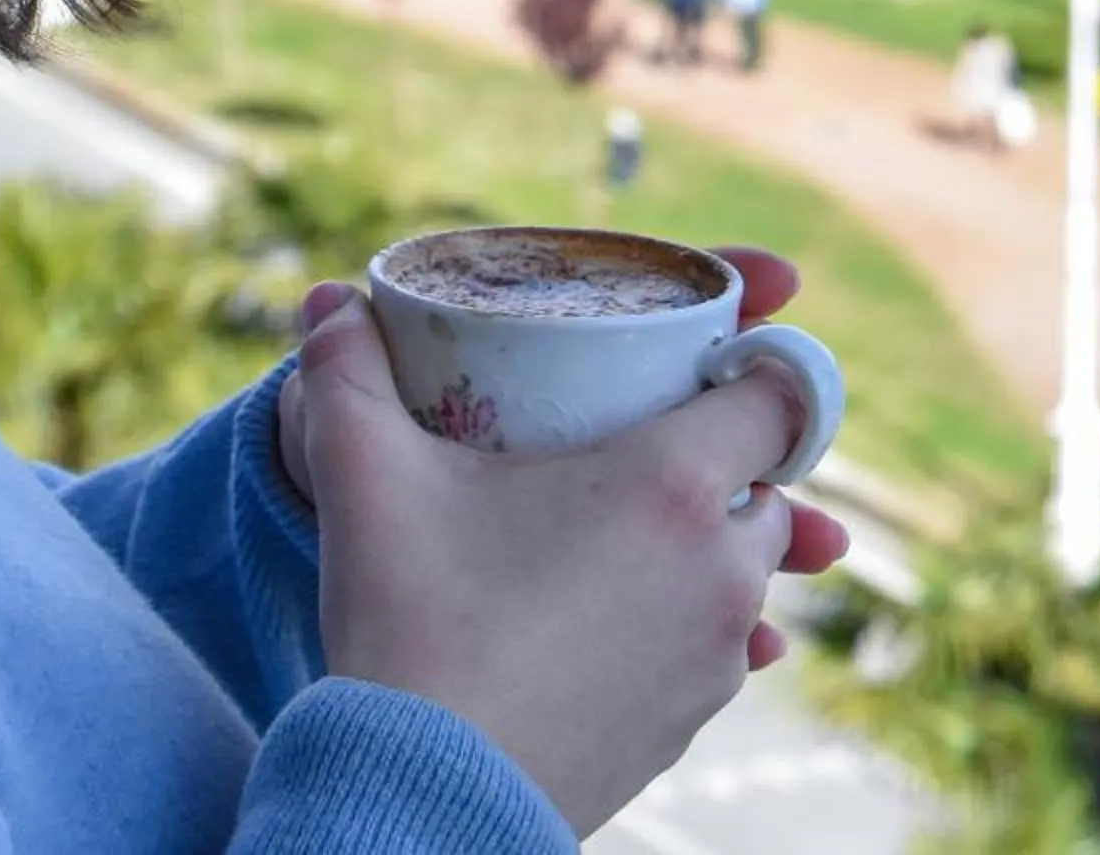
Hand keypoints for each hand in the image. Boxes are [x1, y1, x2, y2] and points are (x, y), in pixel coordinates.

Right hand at [281, 249, 849, 837]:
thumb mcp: (366, 476)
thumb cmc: (410, 626)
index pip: (778, 397)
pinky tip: (616, 612)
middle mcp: (717, 569)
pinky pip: (717, 649)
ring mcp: (712, 659)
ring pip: (743, 572)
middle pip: (765, 485)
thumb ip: (344, 369)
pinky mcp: (687, 728)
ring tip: (616, 528)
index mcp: (672, 485)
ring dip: (703, 542)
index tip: (703, 361)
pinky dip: (683, 620)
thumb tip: (322, 299)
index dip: (754, 366)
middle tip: (638, 441)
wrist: (420, 800)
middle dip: (719, 458)